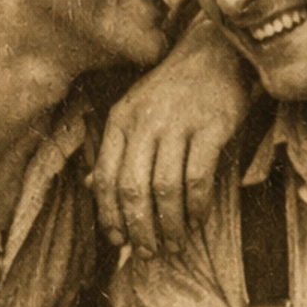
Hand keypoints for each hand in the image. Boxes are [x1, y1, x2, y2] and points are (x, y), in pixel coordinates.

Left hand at [94, 15, 251, 254]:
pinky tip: (199, 221)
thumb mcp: (135, 111)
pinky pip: (198, 177)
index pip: (105, 178)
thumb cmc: (174, 88)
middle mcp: (143, 122)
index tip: (118, 242)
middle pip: (132, 189)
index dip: (109, 216)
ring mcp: (177, 123)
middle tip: (149, 253)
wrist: (216, 52)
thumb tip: (91, 187)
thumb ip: (115, 149)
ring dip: (169, 225)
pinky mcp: (211, 127)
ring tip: (176, 245)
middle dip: (139, 229)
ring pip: (164, 188)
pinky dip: (197, 206)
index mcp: (119, 120)